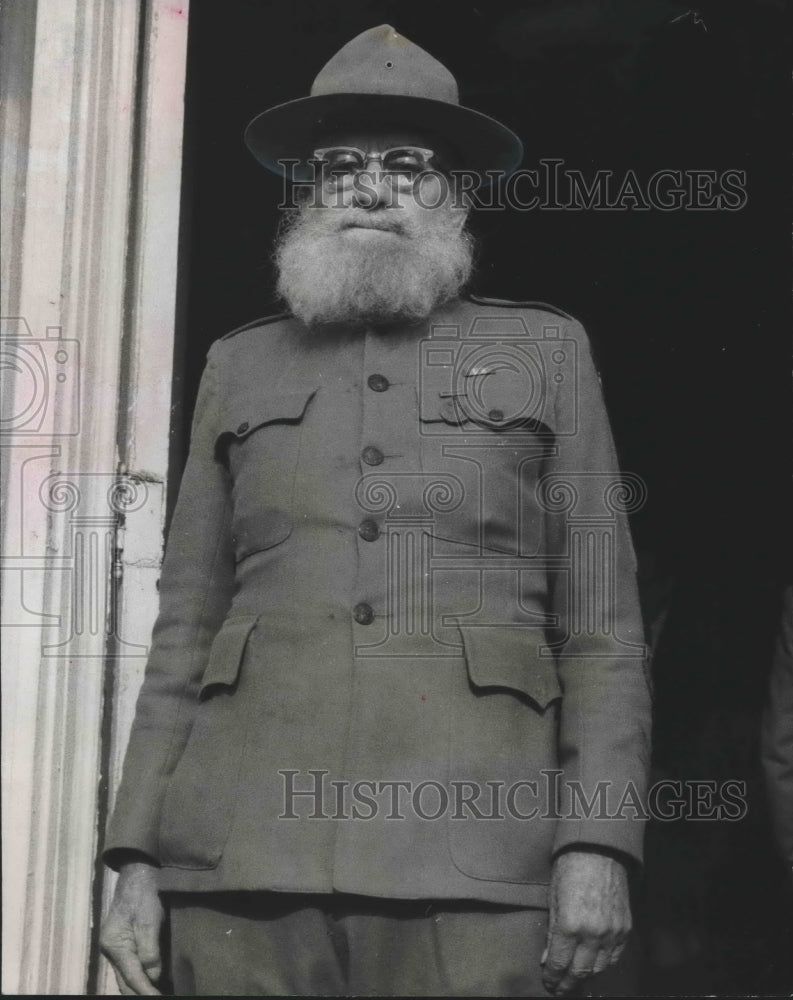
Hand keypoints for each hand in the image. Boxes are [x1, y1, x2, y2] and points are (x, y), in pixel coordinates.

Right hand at [100, 860, 163, 994]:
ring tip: (155, 993)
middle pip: (124, 981)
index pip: (132, 976)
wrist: (138, 872)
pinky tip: (149, 981)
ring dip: (138, 987)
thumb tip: (153, 977)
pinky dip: (137, 976)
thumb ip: (150, 950)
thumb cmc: (145, 893)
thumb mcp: (149, 920)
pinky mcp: (121, 941)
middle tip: (159, 998)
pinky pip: (128, 965)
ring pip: (125, 975)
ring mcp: (114, 945)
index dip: (147, 991)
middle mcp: (110, 948)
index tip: (160, 999)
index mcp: (114, 944)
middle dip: (140, 993)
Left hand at [541, 849, 631, 995]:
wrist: (599, 851)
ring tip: (574, 978)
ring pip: (599, 968)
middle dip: (567, 983)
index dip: (552, 977)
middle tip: (559, 988)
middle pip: (580, 971)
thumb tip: (548, 958)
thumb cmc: (570, 868)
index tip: (548, 983)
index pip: (559, 964)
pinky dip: (604, 964)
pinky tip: (593, 964)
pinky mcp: (625, 928)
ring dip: (585, 975)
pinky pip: (615, 956)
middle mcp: (593, 933)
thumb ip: (552, 932)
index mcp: (570, 925)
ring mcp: (612, 932)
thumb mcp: (553, 898)